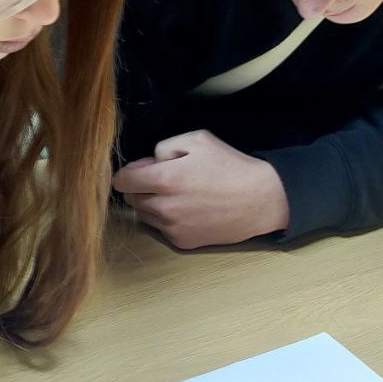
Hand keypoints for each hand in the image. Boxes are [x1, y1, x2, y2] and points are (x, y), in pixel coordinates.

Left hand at [113, 130, 290, 248]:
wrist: (260, 199)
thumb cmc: (231, 166)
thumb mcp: (198, 139)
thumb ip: (164, 147)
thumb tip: (148, 163)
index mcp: (164, 179)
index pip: (122, 181)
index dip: (130, 172)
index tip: (142, 169)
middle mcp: (164, 207)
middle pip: (131, 199)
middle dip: (141, 187)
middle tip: (166, 178)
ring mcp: (173, 227)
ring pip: (144, 215)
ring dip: (152, 203)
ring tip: (179, 194)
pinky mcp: (183, 242)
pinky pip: (161, 229)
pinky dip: (167, 219)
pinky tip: (189, 209)